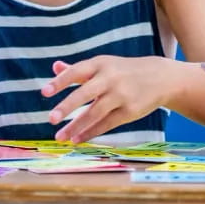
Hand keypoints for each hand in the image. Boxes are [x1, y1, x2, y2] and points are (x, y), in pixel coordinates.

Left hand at [41, 56, 170, 142]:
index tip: (44, 92)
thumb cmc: (124, 71)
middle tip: (50, 118)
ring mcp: (121, 95)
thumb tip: (54, 67)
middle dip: (67, 106)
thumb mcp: (104, 65)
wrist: (160, 77)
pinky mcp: (129, 111)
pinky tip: (77, 139)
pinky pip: (106, 124)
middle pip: (85, 93)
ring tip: (60, 137)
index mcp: (101, 64)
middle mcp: (110, 78)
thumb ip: (78, 69)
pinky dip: (90, 133)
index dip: (60, 82)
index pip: (76, 72)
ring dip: (76, 126)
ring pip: (94, 113)